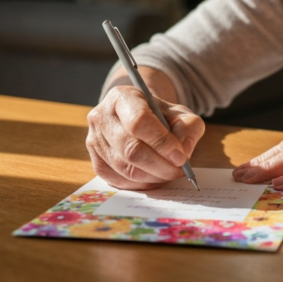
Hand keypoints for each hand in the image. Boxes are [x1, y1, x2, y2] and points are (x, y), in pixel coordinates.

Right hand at [86, 85, 204, 189]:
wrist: (140, 119)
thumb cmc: (160, 115)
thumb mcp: (180, 113)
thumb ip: (188, 127)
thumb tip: (183, 151)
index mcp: (122, 97)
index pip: (139, 121)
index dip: (161, 142)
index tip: (181, 157)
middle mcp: (102, 117)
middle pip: (131, 149)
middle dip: (160, 165)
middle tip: (180, 170)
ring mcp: (95, 142)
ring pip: (126, 169)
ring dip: (154, 176)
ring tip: (171, 172)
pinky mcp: (97, 163)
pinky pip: (120, 182)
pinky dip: (143, 184)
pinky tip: (156, 176)